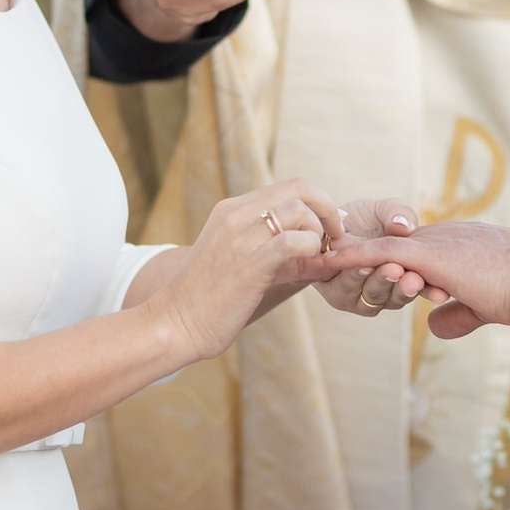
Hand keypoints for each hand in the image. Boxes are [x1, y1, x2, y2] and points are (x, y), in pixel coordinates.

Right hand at [153, 180, 341, 362]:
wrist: (174, 323)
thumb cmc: (209, 300)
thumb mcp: (241, 262)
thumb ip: (278, 252)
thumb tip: (324, 254)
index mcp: (232, 210)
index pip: (287, 186)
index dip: (317, 202)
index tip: (329, 226)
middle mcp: (236, 216)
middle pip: (298, 187)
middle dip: (327, 208)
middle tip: (335, 236)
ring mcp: (241, 237)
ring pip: (299, 210)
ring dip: (320, 233)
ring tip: (318, 257)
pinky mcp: (249, 264)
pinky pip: (294, 241)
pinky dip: (313, 250)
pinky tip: (311, 266)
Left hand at [304, 220, 509, 338]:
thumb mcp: (485, 305)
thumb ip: (458, 314)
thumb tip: (434, 326)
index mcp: (458, 247)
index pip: (415, 252)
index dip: (388, 261)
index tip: (363, 266)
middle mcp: (443, 238)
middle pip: (393, 247)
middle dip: (359, 254)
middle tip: (325, 259)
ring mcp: (434, 243)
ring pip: (383, 250)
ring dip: (352, 259)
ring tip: (319, 262)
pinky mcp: (427, 254)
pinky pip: (379, 252)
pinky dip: (352, 257)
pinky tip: (329, 261)